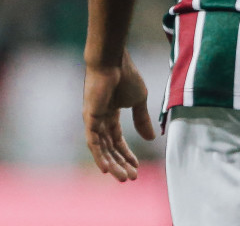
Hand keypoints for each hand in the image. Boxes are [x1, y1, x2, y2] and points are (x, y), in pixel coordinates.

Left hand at [83, 50, 155, 180]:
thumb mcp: (139, 101)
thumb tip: (150, 139)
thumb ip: (142, 120)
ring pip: (101, 149)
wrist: (114, 62)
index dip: (127, 154)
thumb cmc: (127, 77)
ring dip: (112, 164)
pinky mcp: (89, 119)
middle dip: (120, 164)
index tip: (136, 166)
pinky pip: (93, 143)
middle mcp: (99, 121)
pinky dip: (99, 156)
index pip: (117, 140)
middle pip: (109, 148)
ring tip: (123, 177)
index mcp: (111, 115)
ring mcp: (93, 121)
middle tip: (131, 178)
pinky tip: (106, 169)